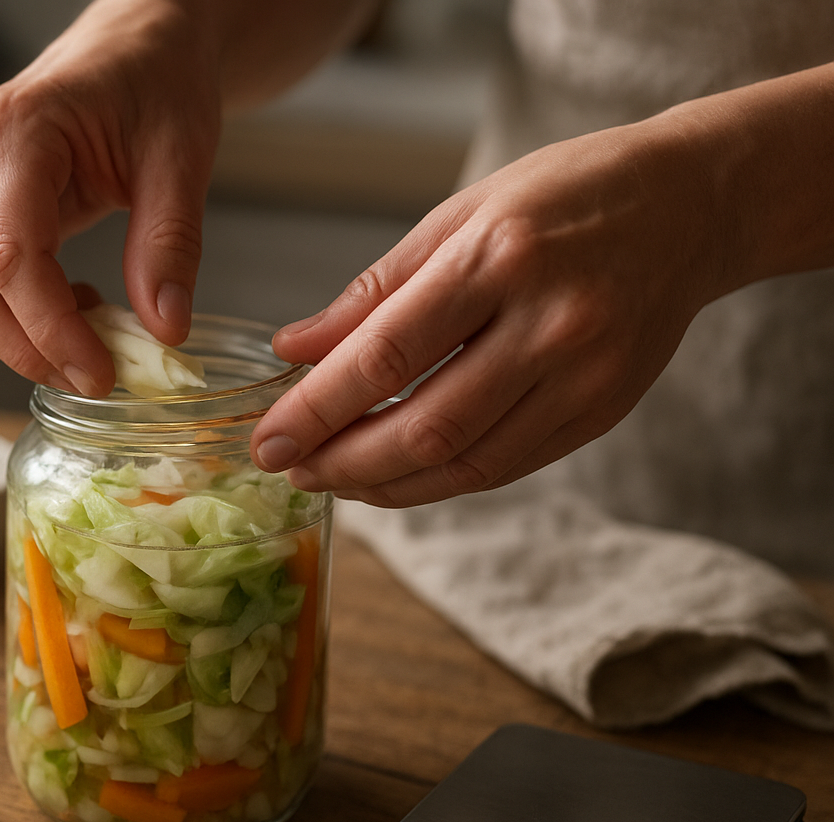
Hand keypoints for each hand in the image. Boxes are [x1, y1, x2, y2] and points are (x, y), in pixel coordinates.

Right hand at [0, 1, 221, 394]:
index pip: (11, 257)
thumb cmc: (158, 80)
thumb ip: (170, 244)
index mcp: (16, 129)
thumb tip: (164, 330)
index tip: (100, 373)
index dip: (50, 328)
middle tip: (94, 379)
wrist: (140, 43)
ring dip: (23, 334)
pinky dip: (25, 310)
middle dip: (28, 346)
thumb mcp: (182, 157)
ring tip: (94, 340)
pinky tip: (78, 307)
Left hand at [250, 120, 729, 505]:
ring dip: (384, 485)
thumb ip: (373, 291)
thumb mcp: (460, 215)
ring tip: (332, 479)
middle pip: (424, 426)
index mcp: (497, 259)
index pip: (385, 358)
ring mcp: (583, 375)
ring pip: (464, 462)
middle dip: (342, 462)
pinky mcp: (603, 411)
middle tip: (290, 470)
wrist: (693, 204)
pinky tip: (392, 477)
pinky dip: (438, 481)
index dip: (316, 411)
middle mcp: (547, 324)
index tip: (267, 440)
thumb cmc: (562, 197)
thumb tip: (290, 349)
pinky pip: (504, 467)